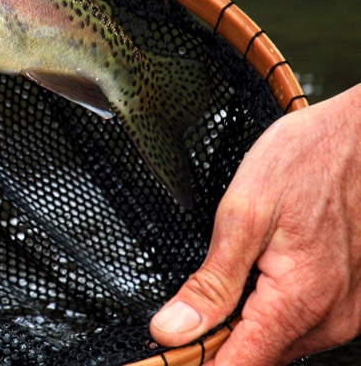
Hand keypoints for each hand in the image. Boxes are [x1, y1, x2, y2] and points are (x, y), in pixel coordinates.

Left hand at [150, 83, 360, 364]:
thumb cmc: (306, 160)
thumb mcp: (243, 212)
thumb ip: (210, 282)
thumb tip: (171, 330)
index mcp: (300, 299)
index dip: (194, 364)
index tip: (164, 354)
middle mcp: (331, 318)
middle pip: (256, 358)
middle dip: (213, 343)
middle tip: (183, 309)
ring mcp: (345, 312)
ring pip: (276, 344)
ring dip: (241, 327)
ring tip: (226, 278)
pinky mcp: (348, 302)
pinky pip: (299, 326)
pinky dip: (266, 313)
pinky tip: (257, 276)